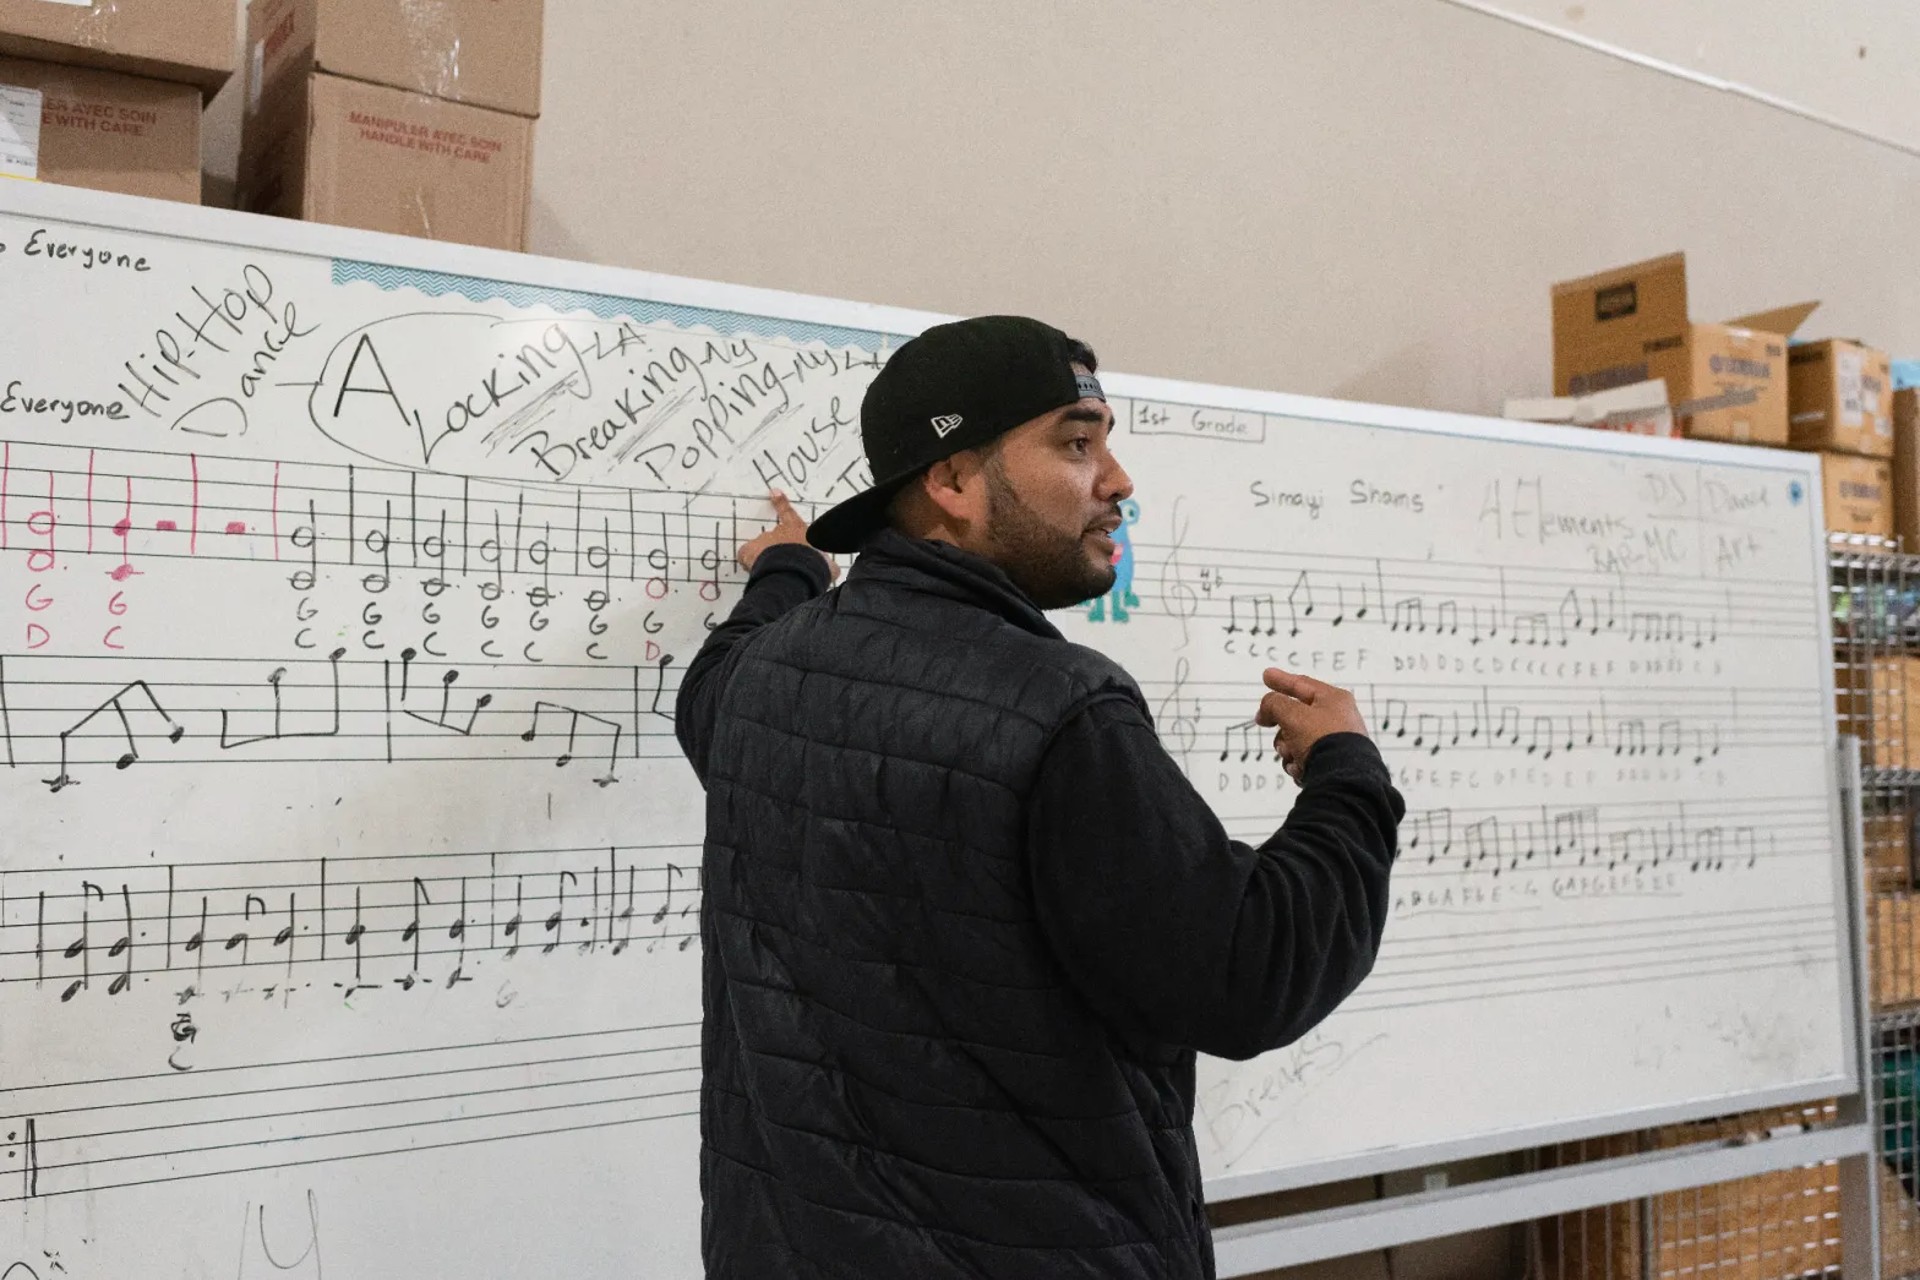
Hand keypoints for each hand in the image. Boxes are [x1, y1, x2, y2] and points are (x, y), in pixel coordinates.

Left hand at [737, 490, 838, 580]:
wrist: (796, 572)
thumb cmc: (814, 566)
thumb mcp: (828, 566)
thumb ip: (828, 565)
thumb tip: (833, 569)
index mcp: (798, 530)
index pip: (789, 513)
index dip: (781, 503)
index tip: (774, 492)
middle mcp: (779, 532)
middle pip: (775, 538)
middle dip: (777, 550)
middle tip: (783, 565)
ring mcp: (763, 541)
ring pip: (761, 549)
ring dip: (765, 559)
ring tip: (772, 573)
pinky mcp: (748, 551)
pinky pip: (746, 557)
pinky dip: (749, 564)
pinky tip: (758, 573)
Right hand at [1255, 667, 1367, 782]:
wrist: (1342, 778)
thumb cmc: (1322, 740)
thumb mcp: (1292, 714)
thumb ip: (1274, 704)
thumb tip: (1266, 711)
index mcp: (1334, 700)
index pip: (1302, 684)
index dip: (1282, 680)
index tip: (1266, 676)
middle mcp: (1338, 719)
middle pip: (1296, 716)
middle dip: (1281, 727)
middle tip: (1267, 724)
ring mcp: (1336, 742)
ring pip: (1297, 740)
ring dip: (1287, 748)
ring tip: (1292, 755)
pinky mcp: (1334, 763)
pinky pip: (1306, 759)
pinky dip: (1298, 764)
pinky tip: (1301, 769)